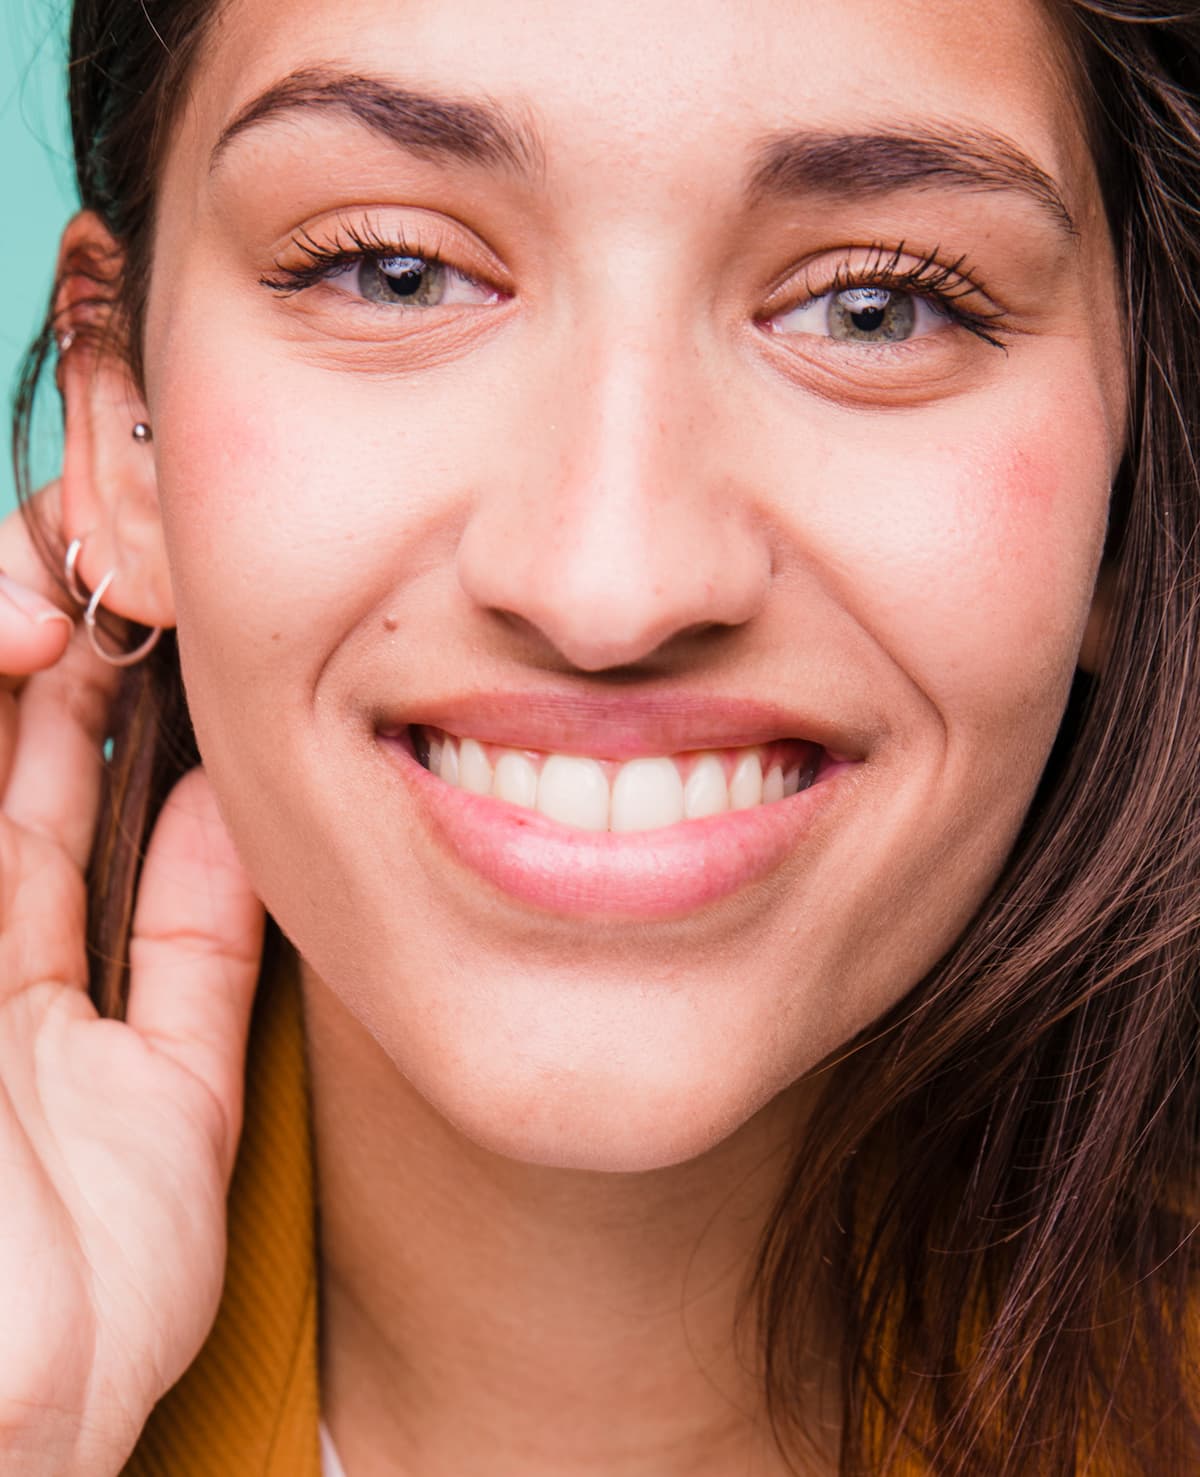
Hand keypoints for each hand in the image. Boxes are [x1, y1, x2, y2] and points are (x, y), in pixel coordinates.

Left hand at [0, 484, 264, 1475]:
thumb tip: (6, 677)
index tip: (33, 618)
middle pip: (9, 793)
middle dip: (62, 684)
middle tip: (123, 597)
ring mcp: (57, 1044)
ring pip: (98, 860)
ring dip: (138, 756)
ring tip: (183, 655)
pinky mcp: (156, 1106)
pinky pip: (193, 968)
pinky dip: (224, 882)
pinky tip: (238, 799)